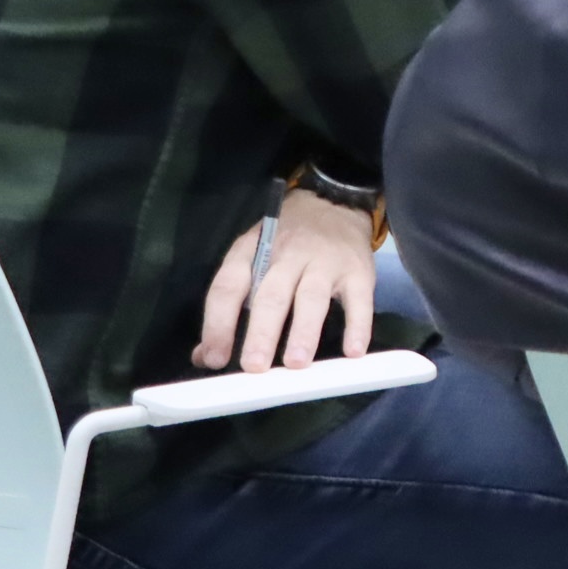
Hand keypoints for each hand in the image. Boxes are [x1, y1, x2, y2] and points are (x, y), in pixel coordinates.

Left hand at [197, 187, 377, 372]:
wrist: (335, 201)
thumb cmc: (285, 239)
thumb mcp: (250, 258)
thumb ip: (228, 307)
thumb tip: (208, 356)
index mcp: (253, 252)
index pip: (229, 286)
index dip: (219, 323)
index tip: (215, 359)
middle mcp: (289, 255)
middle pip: (272, 295)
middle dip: (262, 332)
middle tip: (254, 367)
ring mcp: (326, 262)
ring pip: (313, 298)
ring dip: (304, 331)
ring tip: (296, 363)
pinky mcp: (359, 271)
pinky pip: (359, 300)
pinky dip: (358, 326)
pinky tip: (353, 351)